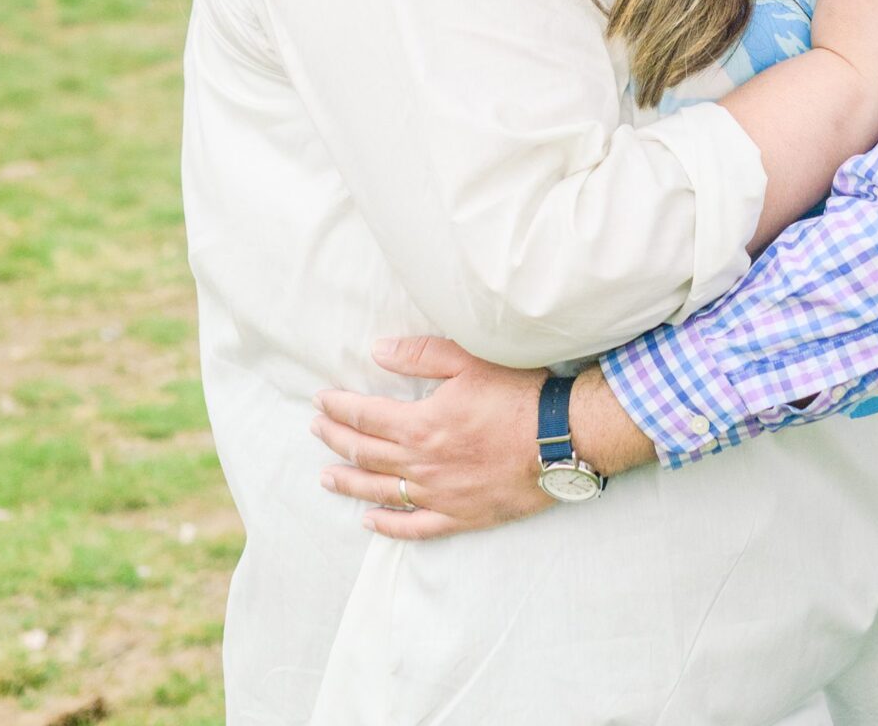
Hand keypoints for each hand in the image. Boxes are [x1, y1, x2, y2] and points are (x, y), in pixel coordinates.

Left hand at [312, 336, 549, 538]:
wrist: (560, 440)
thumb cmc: (517, 394)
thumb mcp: (469, 361)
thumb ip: (419, 355)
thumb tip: (377, 351)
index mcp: (421, 424)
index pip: (365, 417)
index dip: (339, 407)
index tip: (321, 400)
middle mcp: (422, 464)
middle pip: (365, 454)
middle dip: (335, 439)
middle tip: (316, 430)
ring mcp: (438, 495)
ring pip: (381, 491)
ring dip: (349, 482)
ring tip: (326, 477)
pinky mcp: (459, 517)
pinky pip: (413, 527)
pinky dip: (387, 525)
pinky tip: (369, 520)